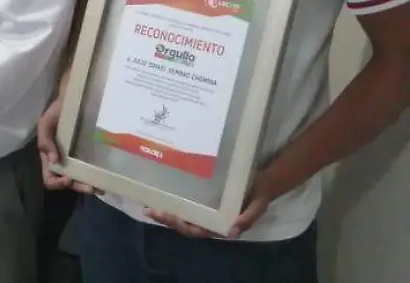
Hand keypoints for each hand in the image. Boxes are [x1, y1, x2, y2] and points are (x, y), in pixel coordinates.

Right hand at [37, 98, 99, 193]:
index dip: (57, 183)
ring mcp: (76, 159)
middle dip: (79, 187)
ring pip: (81, 179)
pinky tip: (105, 178)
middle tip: (92, 188)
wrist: (74, 99)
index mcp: (49, 157)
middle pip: (68, 183)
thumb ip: (45, 141)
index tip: (68, 178)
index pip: (49, 178)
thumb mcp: (45, 123)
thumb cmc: (57, 111)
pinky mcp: (88, 154)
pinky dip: (97, 176)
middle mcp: (62, 162)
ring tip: (100, 187)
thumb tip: (54, 161)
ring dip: (89, 186)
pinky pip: (91, 169)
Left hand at [144, 170, 276, 238]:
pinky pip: (187, 202)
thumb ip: (247, 219)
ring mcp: (206, 209)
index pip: (196, 230)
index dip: (180, 225)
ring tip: (149, 204)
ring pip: (183, 214)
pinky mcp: (205, 198)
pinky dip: (174, 200)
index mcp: (220, 225)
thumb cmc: (259, 195)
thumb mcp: (257, 206)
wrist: (264, 181)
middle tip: (149, 210)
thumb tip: (232, 232)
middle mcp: (210, 219)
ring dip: (166, 212)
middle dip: (166, 219)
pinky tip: (162, 191)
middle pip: (184, 224)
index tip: (166, 215)